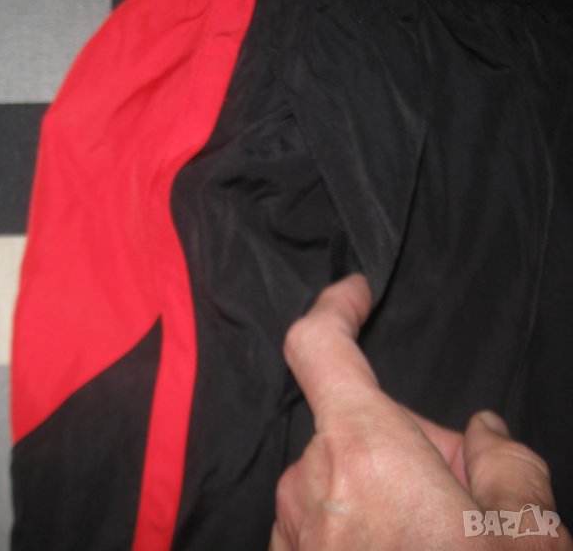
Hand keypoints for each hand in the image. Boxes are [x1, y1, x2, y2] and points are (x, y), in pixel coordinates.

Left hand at [270, 274, 571, 549]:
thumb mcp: (526, 537)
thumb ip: (508, 467)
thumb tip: (485, 435)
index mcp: (364, 453)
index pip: (319, 346)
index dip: (335, 308)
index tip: (354, 293)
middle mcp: (310, 481)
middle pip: (355, 425)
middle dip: (409, 443)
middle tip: (464, 493)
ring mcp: (291, 523)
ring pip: (340, 475)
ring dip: (385, 489)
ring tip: (439, 536)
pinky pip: (322, 515)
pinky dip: (358, 523)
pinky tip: (399, 548)